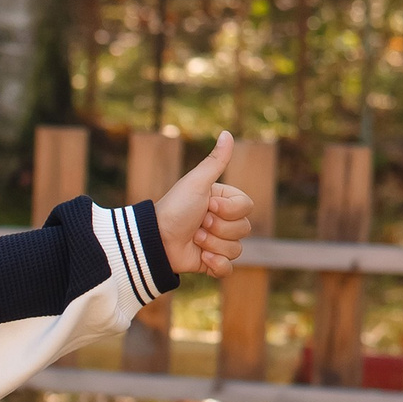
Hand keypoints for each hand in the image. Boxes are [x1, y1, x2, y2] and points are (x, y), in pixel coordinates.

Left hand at [154, 130, 251, 278]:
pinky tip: (201, 258)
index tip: (206, 206)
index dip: (228, 210)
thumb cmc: (175, 208)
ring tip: (194, 239)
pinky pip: (228, 268)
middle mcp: (223, 221)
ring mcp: (218, 243)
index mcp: (223, 202)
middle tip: (197, 224)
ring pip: (237, 249)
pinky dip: (215, 265)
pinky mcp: (211, 263)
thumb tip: (228, 133)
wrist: (155, 240)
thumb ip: (215, 161)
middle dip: (218, 228)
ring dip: (212, 245)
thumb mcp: (197, 182)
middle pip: (244, 229)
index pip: (247, 207)